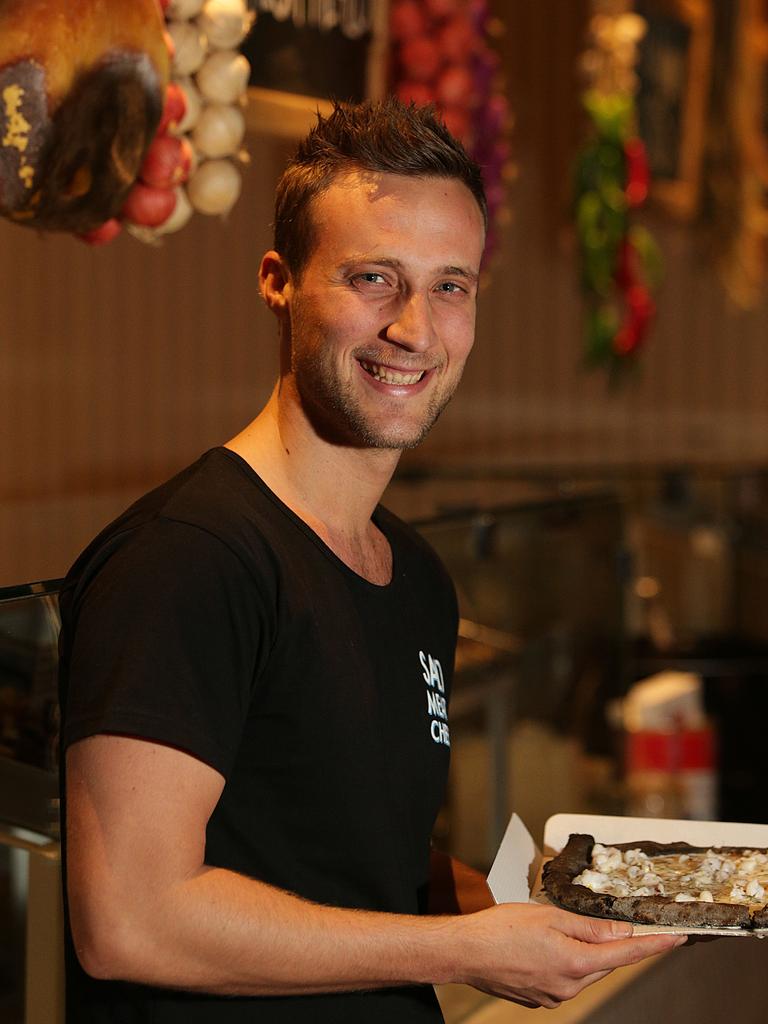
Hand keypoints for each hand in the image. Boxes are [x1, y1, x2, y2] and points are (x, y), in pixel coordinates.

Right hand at [453, 902, 685, 1008]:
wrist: (465, 953)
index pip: (627, 953)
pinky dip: (563, 962)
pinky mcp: (540, 1000)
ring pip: (584, 970)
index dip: (655, 945)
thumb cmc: (502, 928)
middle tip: (603, 921)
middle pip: (605, 962)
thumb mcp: (549, 916)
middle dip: (608, 942)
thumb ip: (590, 926)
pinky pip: (565, 979)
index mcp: (576, 963)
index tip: (677, 938)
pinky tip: (541, 947)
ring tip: (552, 930)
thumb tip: (621, 931)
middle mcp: (570, 987)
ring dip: (581, 951)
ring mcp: (555, 997)